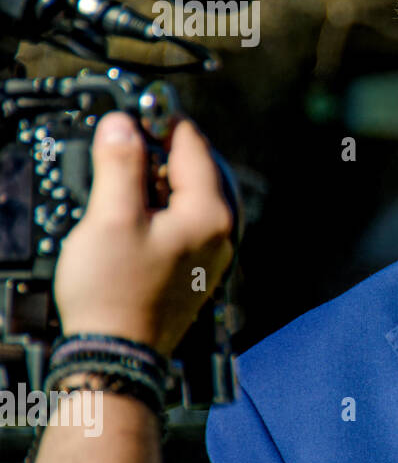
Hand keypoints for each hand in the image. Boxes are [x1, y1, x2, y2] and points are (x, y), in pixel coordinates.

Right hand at [54, 111, 234, 355]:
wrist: (116, 353)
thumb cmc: (115, 293)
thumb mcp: (111, 216)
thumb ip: (120, 164)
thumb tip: (123, 125)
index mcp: (210, 213)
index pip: (193, 145)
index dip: (161, 121)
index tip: (137, 108)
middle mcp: (221, 232)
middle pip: (193, 170)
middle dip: (157, 155)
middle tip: (121, 146)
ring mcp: (211, 253)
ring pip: (186, 197)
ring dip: (155, 184)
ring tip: (120, 188)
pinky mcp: (194, 269)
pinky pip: (181, 223)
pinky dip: (158, 211)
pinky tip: (129, 219)